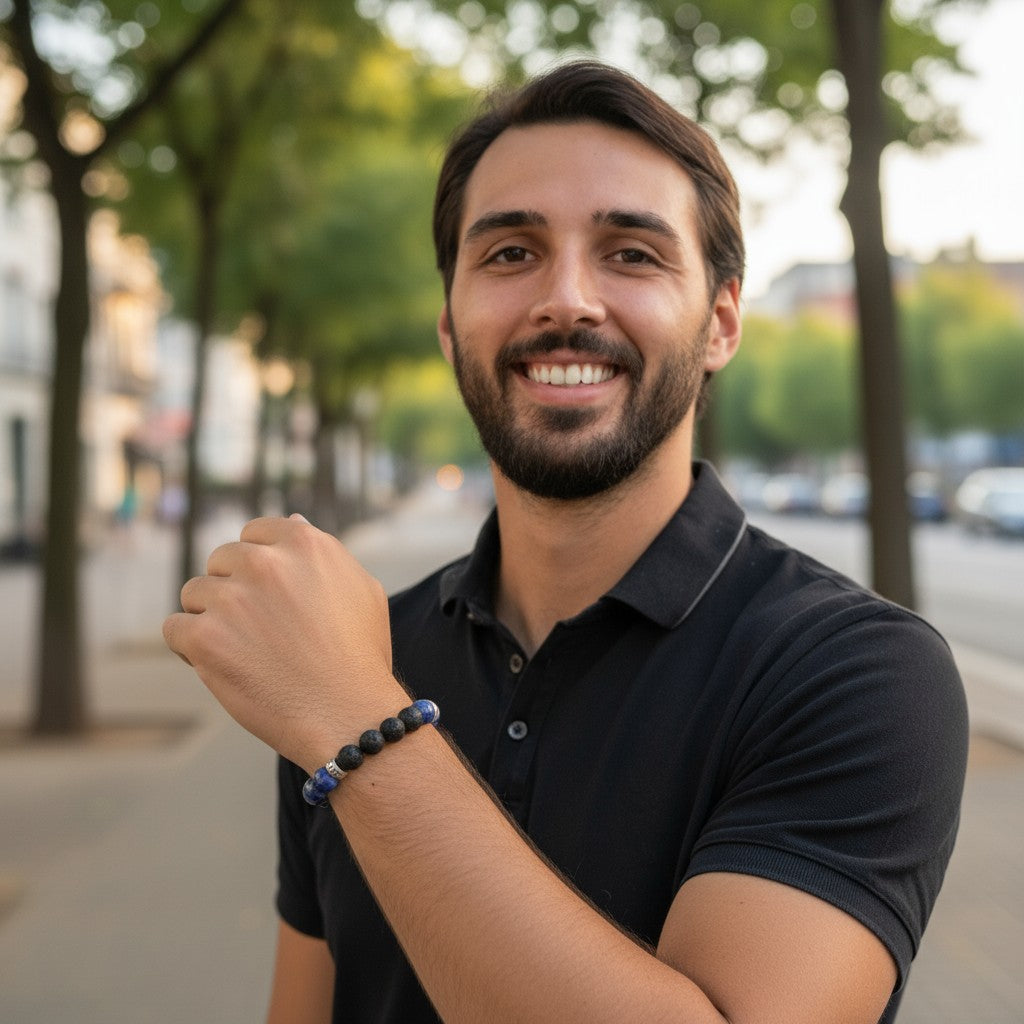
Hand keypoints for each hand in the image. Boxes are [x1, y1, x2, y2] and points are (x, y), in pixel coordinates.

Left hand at [163, 515, 401, 770]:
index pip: (254, 533)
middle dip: (234, 590)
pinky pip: (175, 629)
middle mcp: (265, 563)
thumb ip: (324, 554)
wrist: (348, 715)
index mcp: (303, 543)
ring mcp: (232, 599)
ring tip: (245, 651)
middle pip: (221, 560)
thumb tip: (292, 523)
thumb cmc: (360, 657)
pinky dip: (190, 648)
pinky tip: (222, 665)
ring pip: (195, 593)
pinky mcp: (205, 638)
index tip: (270, 596)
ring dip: (211, 618)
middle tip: (260, 630)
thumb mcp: (362, 589)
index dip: (258, 566)